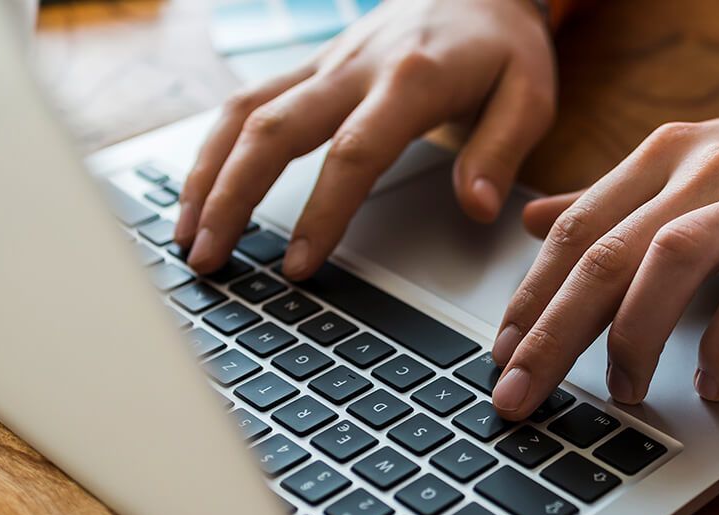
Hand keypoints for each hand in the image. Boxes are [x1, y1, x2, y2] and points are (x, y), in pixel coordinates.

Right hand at [175, 0, 555, 279]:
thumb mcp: (530, 94)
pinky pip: (249, 102)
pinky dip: (214, 148)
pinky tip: (199, 191)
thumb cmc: (505, 47)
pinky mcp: (311, 67)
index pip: (355, 152)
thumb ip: (501, 151)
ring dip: (208, 173)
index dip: (322, 211)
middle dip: (233, 196)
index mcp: (412, 79)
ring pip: (245, 112)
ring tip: (187, 235)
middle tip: (209, 258)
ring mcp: (326, 63)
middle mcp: (356, 67)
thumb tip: (479, 209)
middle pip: (275, 129)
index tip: (299, 263)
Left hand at [489, 98, 718, 417]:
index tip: (501, 352)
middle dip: (553, 330)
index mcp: (666, 155)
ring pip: (669, 264)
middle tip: (521, 391)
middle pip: (607, 253)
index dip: (532, 294)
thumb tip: (535, 220)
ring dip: (633, 336)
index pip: (577, 228)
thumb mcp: (697, 167)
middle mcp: (704, 169)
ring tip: (623, 391)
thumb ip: (616, 198)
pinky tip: (710, 383)